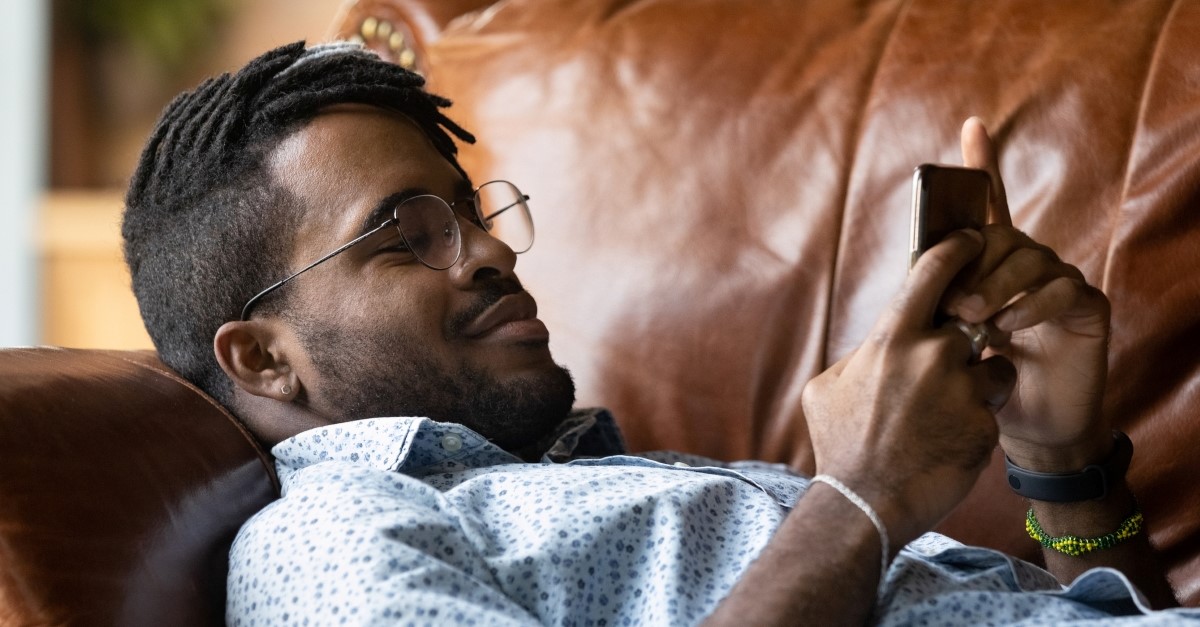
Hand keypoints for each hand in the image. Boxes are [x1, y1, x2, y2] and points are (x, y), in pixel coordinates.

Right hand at [801, 229, 1016, 547]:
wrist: (866, 504)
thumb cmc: (841, 444)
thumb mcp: (828, 387)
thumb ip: (861, 355)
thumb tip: (876, 343)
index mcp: (892, 337)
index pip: (934, 271)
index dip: (958, 248)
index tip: (974, 237)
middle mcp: (932, 355)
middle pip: (971, 326)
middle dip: (964, 345)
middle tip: (944, 371)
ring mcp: (963, 391)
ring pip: (993, 369)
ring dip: (979, 386)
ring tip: (945, 416)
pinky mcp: (985, 426)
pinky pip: (993, 409)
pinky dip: (977, 422)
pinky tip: (948, 443)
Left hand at [951, 118, 1111, 470]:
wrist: (1029, 430)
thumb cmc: (983, 385)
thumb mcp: (948, 346)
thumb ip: (935, 310)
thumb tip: (905, 290)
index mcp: (993, 266)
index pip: (989, 208)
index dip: (983, 165)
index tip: (972, 125)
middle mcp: (1028, 264)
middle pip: (998, 235)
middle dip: (971, 262)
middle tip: (950, 304)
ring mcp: (1060, 281)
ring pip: (1028, 258)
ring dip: (995, 285)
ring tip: (973, 320)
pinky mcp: (1087, 306)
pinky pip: (1062, 286)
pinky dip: (1030, 304)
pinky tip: (1009, 328)